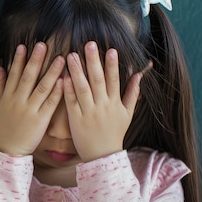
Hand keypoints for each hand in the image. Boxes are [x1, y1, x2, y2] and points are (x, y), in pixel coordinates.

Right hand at [0, 43, 64, 155]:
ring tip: (60, 58)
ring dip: (51, 72)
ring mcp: (30, 110)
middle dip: (35, 60)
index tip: (24, 45)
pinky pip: (50, 104)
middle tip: (42, 45)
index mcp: (8, 96)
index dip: (18, 59)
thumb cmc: (3, 127)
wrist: (9, 150)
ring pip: (42, 88)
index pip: (14, 74)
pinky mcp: (41, 120)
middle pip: (28, 77)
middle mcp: (18, 101)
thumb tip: (0, 67)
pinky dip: (57, 92)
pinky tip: (64, 80)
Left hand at [63, 41, 141, 160]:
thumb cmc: (114, 133)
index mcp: (115, 103)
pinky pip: (71, 102)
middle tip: (89, 44)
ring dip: (77, 71)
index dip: (112, 64)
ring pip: (82, 88)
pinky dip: (67, 89)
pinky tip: (62, 76)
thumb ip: (132, 93)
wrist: (102, 157)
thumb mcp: (128, 114)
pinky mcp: (75, 119)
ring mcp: (88, 112)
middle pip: (97, 80)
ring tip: (71, 55)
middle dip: (93, 61)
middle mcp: (102, 106)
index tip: (111, 49)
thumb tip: (139, 74)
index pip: (114, 80)